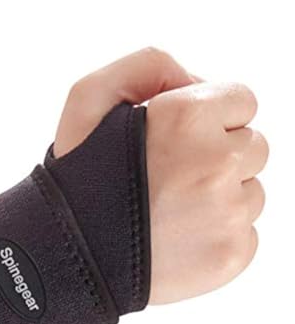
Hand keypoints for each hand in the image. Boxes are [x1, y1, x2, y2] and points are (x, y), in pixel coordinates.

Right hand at [53, 48, 267, 304]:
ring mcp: (228, 213)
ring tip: (170, 213)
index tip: (180, 141)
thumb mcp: (85, 100)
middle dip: (218, 157)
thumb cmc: (76, 180)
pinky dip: (218, 235)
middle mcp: (216, 162)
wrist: (70, 258)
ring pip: (251, 192)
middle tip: (171, 180)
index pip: (242, 101)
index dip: (209, 119)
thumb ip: (145, 66)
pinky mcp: (232, 254)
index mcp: (186, 118)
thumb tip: (195, 81)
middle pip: (253, 147)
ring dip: (220, 199)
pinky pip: (246, 233)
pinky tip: (179, 239)